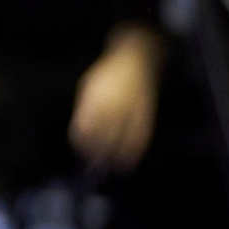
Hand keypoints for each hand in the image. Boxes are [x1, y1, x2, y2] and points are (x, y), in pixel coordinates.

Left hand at [69, 28, 161, 173]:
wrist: (136, 59)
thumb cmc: (106, 75)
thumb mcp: (88, 86)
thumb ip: (85, 109)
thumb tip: (82, 134)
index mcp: (95, 98)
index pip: (85, 128)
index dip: (82, 144)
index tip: (81, 152)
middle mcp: (113, 105)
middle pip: (103, 137)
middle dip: (97, 154)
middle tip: (93, 166)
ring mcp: (131, 109)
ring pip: (122, 139)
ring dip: (115, 157)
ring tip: (109, 168)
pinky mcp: (146, 112)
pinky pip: (141, 136)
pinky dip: (135, 151)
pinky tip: (129, 162)